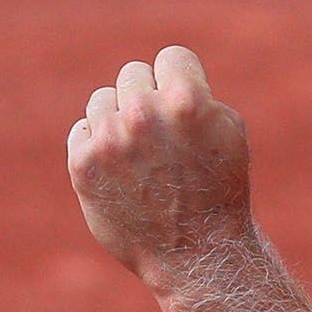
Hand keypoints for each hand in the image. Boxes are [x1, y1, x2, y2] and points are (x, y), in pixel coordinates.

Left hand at [67, 47, 251, 297]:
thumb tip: (159, 76)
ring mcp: (109, 141)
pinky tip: (122, 171)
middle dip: (149, 100)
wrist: (196, 254)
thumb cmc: (220, 189)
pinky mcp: (82, 165)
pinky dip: (98, 146)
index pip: (171, 57)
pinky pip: (82, 129)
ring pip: (103, 99)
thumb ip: (196, 93)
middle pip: (134, 74)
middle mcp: (143, 115)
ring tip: (142, 157)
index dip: (182, 82)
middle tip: (164, 139)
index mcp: (186, 101)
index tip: (185, 111)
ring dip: (120, 120)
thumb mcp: (229, 132)